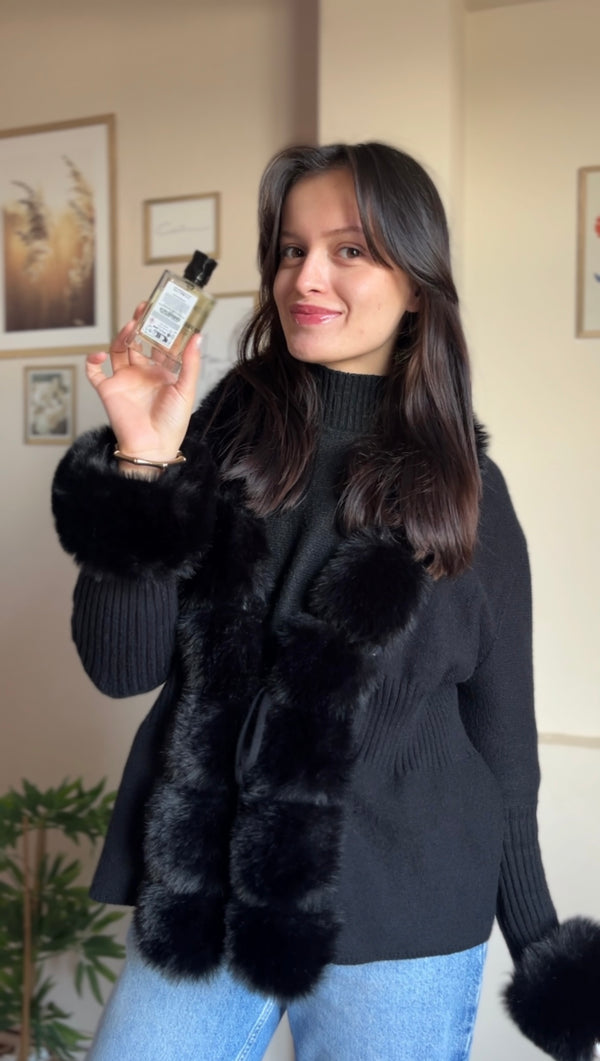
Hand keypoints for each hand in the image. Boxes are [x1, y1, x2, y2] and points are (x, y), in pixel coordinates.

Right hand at [86, 304, 201, 463]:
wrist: (153, 446)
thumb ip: (190, 363)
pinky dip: (92, 361)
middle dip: (140, 324)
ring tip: (130, 326)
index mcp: (162, 373)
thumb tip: (197, 337)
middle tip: (144, 308)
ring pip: (118, 350)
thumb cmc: (172, 423)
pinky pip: (94, 372)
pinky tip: (99, 354)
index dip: (161, 328)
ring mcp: (124, 380)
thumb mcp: (186, 390)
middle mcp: (142, 373)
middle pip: (137, 342)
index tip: (164, 311)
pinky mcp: (108, 390)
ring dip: (122, 336)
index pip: (159, 344)